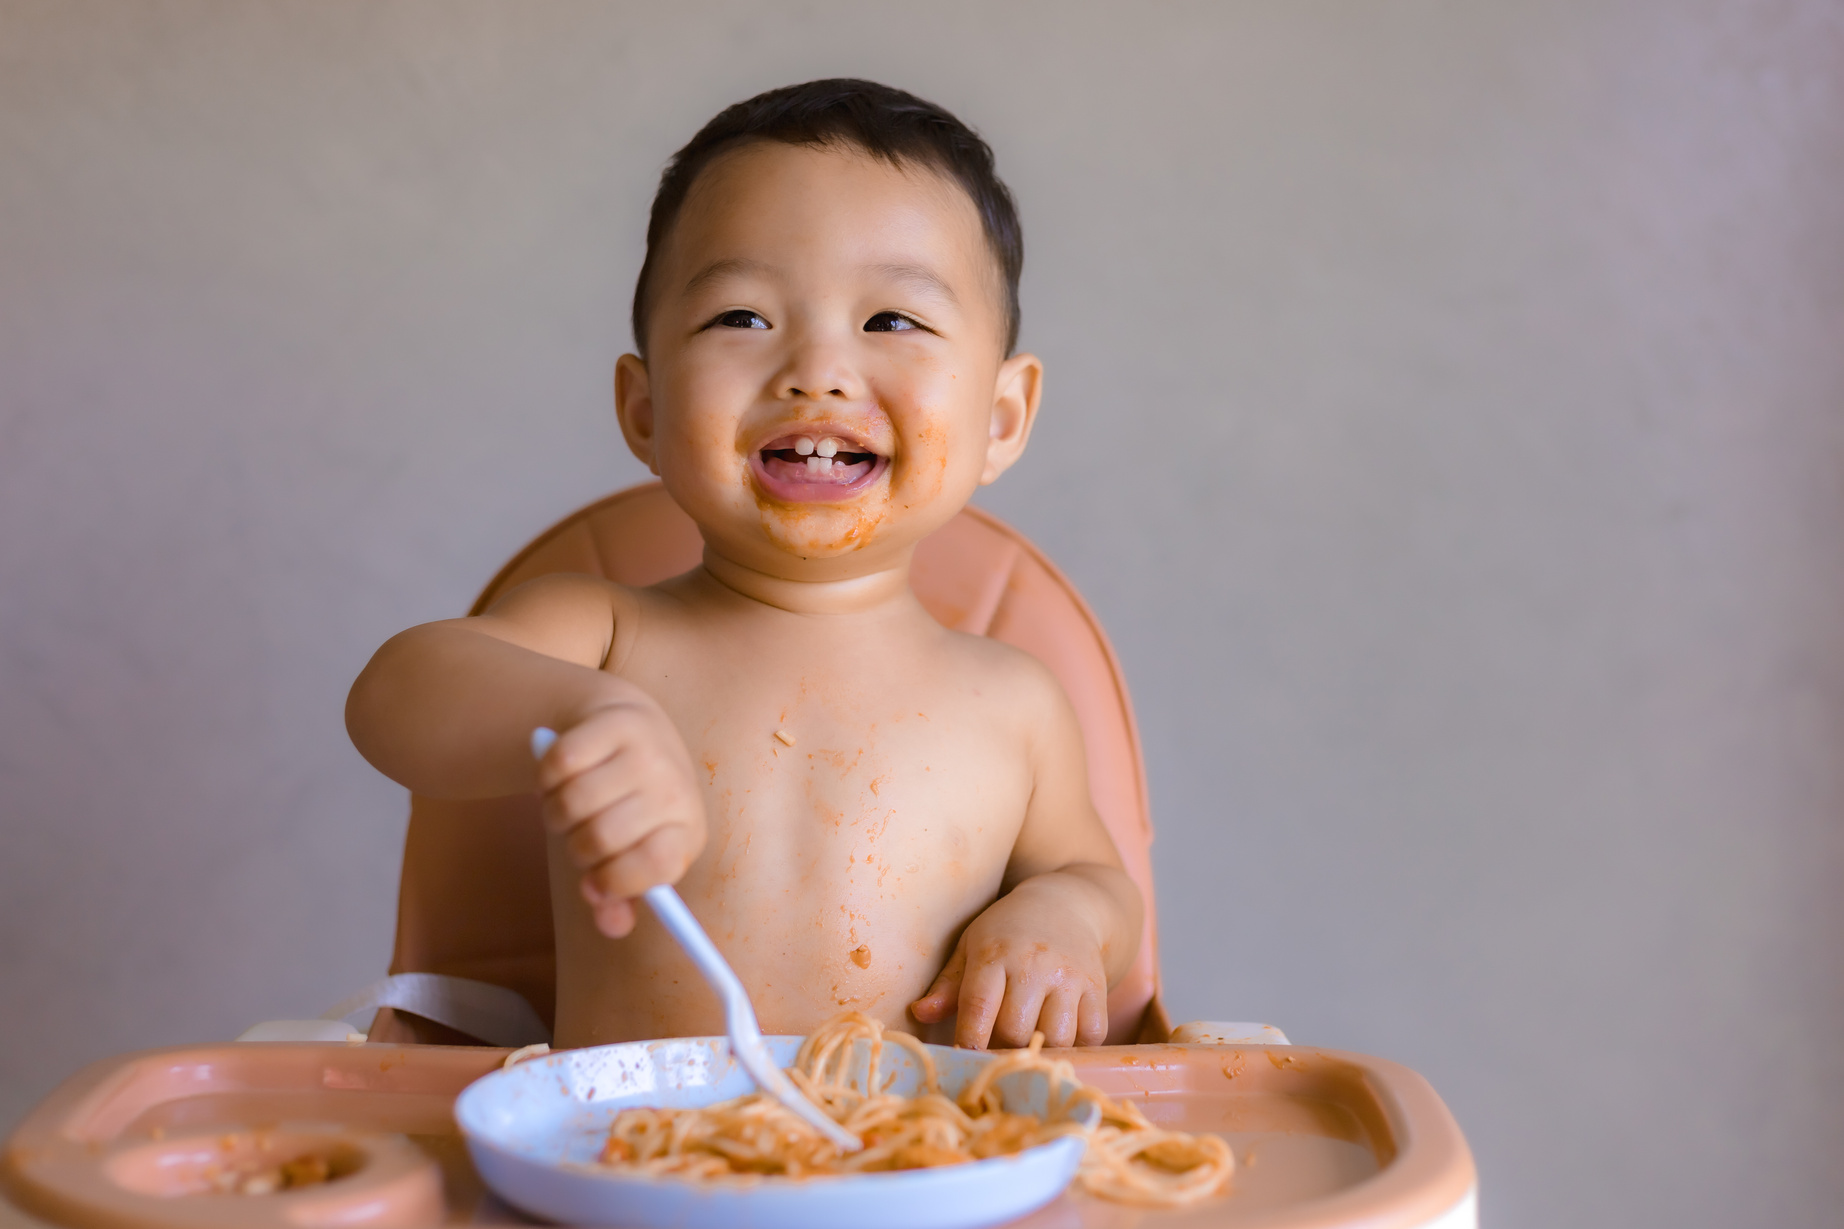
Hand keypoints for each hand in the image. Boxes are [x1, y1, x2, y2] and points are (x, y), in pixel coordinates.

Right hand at [534, 695, 706, 937]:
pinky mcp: (615, 720)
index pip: (658, 864)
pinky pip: (558, 765)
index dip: (617, 881)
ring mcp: (647, 751)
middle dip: (576, 847)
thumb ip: (618, 897)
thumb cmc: (625, 805)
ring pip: (573, 802)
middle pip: (602, 837)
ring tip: (567, 806)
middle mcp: (674, 788)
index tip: (594, 885)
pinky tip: (561, 774)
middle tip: (578, 836)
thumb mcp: (629, 852)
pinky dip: (546, 777)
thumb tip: (613, 926)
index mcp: (686, 830)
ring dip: (555, 813)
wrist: (624, 725)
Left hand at [908, 877, 1109, 1048]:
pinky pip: (1092, 1035)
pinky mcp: (1097, 987)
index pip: (979, 1006)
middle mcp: (1034, 964)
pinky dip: (1078, 1047)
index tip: (963, 1060)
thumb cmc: (1007, 931)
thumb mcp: (972, 945)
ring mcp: (1070, 976)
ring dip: (1041, 1052)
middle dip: (1002, 1049)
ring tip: (1028, 1046)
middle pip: (1016, 1029)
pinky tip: (1061, 1040)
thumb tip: (919, 1013)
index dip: (969, 1041)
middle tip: (997, 1050)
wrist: (1066, 904)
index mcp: (995, 953)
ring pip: (1056, 1038)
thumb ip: (948, 985)